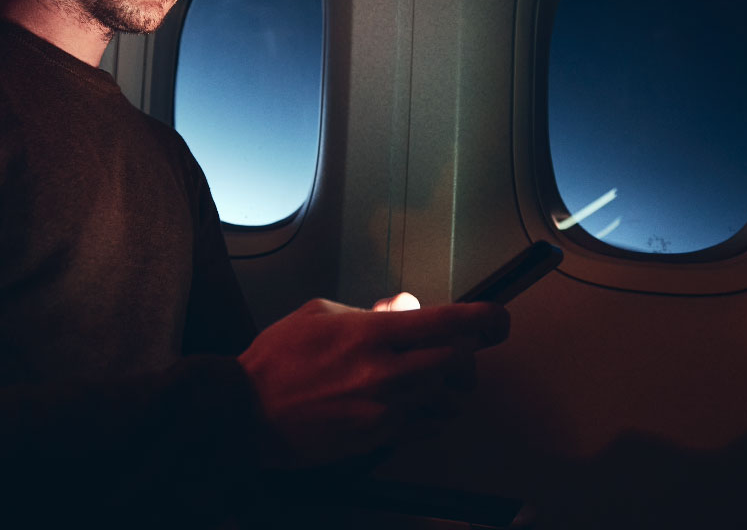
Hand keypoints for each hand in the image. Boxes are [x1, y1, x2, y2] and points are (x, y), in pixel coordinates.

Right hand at [239, 296, 508, 466]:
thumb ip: (372, 311)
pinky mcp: (380, 438)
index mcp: (372, 333)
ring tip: (432, 375)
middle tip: (461, 346)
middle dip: (468, 352)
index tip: (499, 317)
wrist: (246, 414)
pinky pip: (429, 425)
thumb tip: (408, 306)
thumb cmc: (278, 360)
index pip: (447, 322)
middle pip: (461, 361)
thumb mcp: (320, 313)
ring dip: (451, 385)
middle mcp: (386, 372)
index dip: (483, 318)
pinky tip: (412, 400)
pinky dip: (432, 411)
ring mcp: (386, 409)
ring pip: (450, 397)